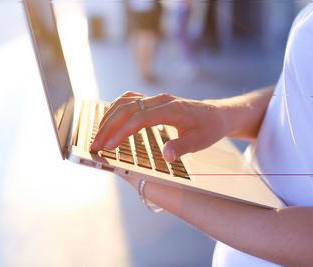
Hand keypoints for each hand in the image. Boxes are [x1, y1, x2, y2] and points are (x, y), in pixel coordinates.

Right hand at [90, 91, 226, 161]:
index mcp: (171, 109)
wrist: (217, 114)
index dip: (122, 132)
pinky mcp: (152, 101)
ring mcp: (155, 99)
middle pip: (126, 109)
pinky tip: (108, 120)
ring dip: (108, 117)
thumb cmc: (209, 128)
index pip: (139, 118)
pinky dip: (115, 109)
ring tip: (98, 135)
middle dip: (108, 127)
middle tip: (95, 145)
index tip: (109, 145)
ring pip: (124, 102)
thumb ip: (182, 147)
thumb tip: (167, 157)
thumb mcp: (200, 141)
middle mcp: (160, 100)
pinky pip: (128, 100)